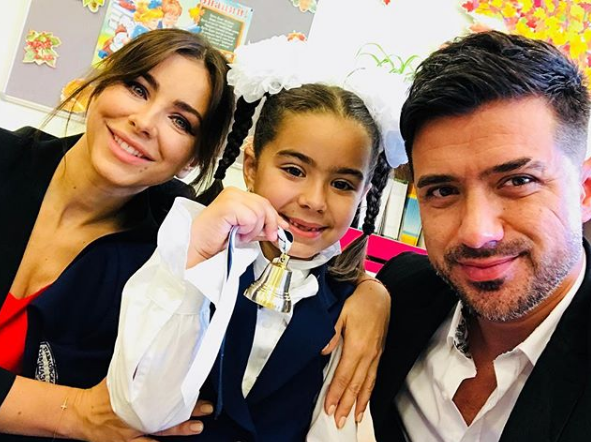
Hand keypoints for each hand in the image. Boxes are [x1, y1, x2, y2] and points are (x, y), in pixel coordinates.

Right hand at [69, 379, 211, 440]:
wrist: (80, 415)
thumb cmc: (100, 394)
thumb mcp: (116, 377)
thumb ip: (134, 369)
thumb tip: (148, 350)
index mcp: (134, 394)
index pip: (160, 391)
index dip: (178, 390)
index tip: (194, 384)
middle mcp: (136, 413)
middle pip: (166, 410)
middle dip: (188, 409)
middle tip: (207, 406)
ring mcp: (133, 430)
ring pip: (161, 430)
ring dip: (180, 428)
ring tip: (198, 426)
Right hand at [187, 187, 289, 266]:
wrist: (198, 247)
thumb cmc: (214, 239)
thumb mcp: (244, 231)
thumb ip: (260, 226)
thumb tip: (277, 227)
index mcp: (237, 195)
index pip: (263, 202)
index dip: (274, 216)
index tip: (282, 227)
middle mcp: (234, 193)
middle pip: (265, 205)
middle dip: (270, 224)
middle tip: (267, 236)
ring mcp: (230, 197)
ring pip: (259, 212)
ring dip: (253, 230)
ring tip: (240, 235)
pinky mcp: (228, 206)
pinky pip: (251, 218)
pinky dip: (247, 230)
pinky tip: (236, 233)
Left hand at [322, 278, 389, 426]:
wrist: (378, 294)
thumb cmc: (357, 301)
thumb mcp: (340, 312)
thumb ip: (331, 332)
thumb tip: (323, 351)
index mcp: (357, 346)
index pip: (344, 376)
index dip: (336, 393)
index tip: (328, 408)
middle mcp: (368, 354)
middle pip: (356, 385)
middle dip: (346, 405)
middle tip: (338, 422)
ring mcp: (376, 355)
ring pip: (367, 384)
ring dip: (359, 403)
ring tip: (353, 419)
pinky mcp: (379, 353)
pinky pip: (374, 377)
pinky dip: (369, 392)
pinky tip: (365, 401)